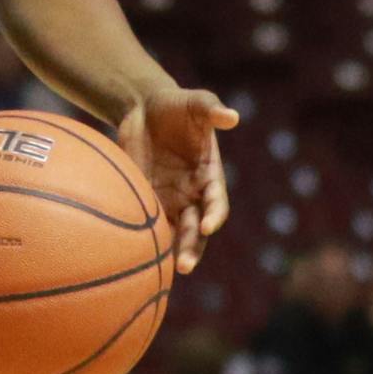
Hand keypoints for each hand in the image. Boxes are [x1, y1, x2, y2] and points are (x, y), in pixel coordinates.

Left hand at [117, 85, 238, 272]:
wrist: (145, 107)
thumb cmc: (176, 104)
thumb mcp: (195, 102)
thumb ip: (212, 109)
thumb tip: (232, 116)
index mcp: (210, 175)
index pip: (216, 202)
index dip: (214, 215)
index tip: (208, 226)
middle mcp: (194, 193)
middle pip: (198, 228)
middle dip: (194, 247)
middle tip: (184, 265)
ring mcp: (171, 198)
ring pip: (176, 233)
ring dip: (173, 252)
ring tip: (165, 271)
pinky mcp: (148, 198)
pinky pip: (150, 224)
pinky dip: (149, 241)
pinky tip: (140, 258)